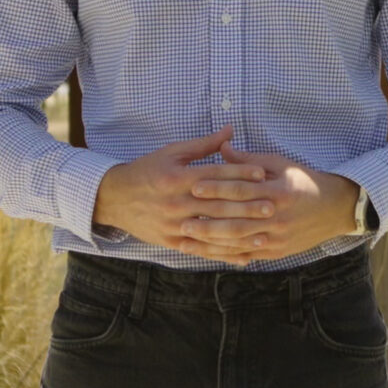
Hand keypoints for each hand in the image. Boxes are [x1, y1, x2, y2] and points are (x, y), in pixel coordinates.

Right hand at [92, 126, 268, 254]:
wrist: (115, 198)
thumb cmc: (147, 171)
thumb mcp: (172, 152)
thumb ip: (204, 145)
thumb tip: (231, 130)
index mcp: (178, 177)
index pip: (214, 175)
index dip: (239, 173)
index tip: (263, 174)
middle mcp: (177, 202)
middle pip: (217, 205)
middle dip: (246, 206)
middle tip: (272, 206)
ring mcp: (175, 225)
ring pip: (212, 231)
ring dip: (240, 235)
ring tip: (264, 235)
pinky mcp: (172, 242)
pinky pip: (202, 250)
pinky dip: (224, 254)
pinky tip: (243, 256)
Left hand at [174, 142, 359, 265]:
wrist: (334, 209)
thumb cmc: (304, 181)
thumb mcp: (280, 163)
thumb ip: (249, 159)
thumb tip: (222, 147)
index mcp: (278, 191)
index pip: (241, 190)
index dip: (216, 188)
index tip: (193, 186)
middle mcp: (277, 216)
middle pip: (236, 219)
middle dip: (207, 220)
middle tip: (181, 218)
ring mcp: (277, 236)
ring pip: (239, 241)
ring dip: (210, 242)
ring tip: (187, 239)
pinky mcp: (277, 251)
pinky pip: (247, 254)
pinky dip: (226, 254)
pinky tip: (207, 252)